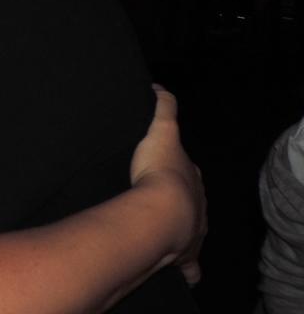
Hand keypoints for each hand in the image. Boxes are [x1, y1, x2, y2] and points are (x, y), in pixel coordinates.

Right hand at [129, 85, 206, 284]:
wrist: (164, 212)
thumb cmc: (160, 172)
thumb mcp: (162, 131)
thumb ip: (163, 108)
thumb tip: (159, 88)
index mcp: (192, 178)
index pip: (189, 172)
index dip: (179, 170)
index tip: (167, 169)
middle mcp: (198, 205)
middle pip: (191, 202)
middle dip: (181, 202)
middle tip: (160, 201)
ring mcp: (194, 232)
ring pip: (192, 232)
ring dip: (182, 233)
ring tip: (163, 232)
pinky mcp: (186, 257)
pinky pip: (189, 266)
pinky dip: (186, 268)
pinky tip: (178, 269)